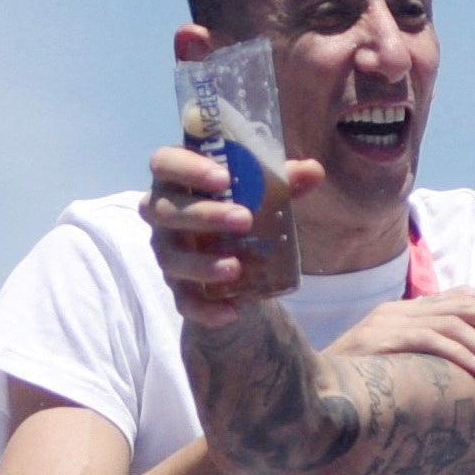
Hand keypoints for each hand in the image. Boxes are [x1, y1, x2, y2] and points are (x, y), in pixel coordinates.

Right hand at [141, 145, 323, 324]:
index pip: (164, 163)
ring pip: (169, 258)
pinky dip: (205, 309)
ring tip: (236, 268)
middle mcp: (163, 213)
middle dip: (201, 215)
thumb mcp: (262, 192)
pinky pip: (183, 301)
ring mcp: (167, 251)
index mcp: (178, 179)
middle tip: (244, 220)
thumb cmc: (240, 206)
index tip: (224, 178)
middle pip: (162, 210)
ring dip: (199, 264)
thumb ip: (283, 181)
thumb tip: (312, 171)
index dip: (187, 168)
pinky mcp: (177, 286)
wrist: (234, 253)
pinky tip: (232, 311)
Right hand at [325, 287, 474, 384]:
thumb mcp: (395, 360)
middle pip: (466, 304)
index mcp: (407, 309)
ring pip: (454, 324)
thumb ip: (425, 351)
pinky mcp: (381, 341)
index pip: (462, 294)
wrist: (309, 387)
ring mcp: (389, 323)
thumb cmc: (356, 380)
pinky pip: (428, 341)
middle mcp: (401, 310)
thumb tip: (469, 361)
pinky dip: (457, 353)